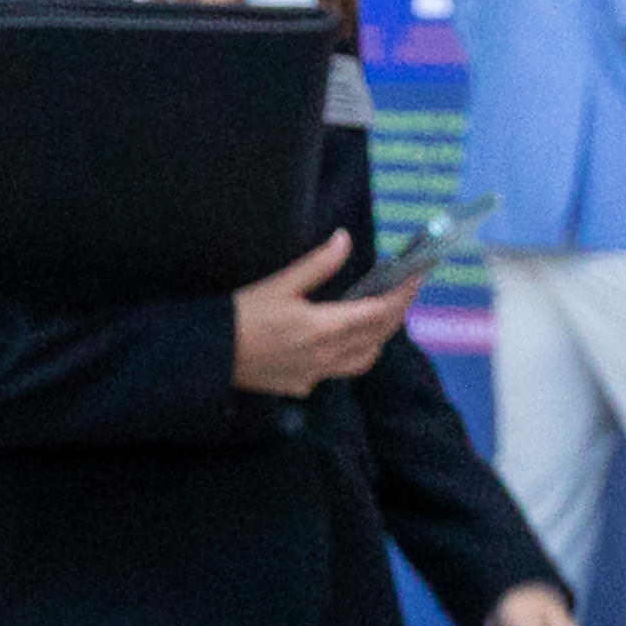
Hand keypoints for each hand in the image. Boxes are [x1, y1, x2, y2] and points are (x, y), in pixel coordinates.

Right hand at [222, 234, 414, 399]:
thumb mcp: (279, 284)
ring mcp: (316, 375)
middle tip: (405, 292)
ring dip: (378, 339)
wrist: (210, 357)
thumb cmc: (241, 317)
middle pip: (378, 336)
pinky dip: (350, 354)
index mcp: (323, 327)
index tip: (415, 278)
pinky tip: (342, 341)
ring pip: (364, 359)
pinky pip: (338, 371)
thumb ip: (318, 264)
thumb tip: (344, 240)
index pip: (378, 312)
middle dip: (397, 313)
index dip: (401, 295)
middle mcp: (327, 356)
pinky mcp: (302, 385)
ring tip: (381, 317)